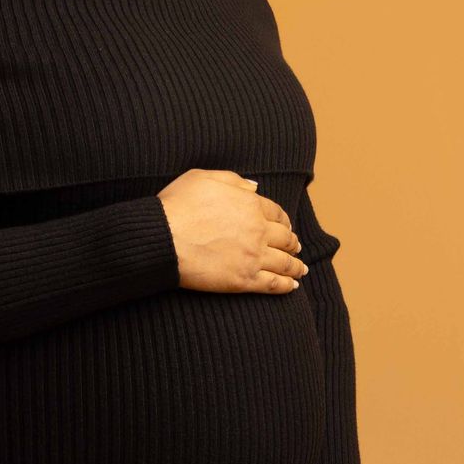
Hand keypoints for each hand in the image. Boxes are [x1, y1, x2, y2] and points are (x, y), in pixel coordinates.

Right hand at [157, 168, 306, 294]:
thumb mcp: (202, 177)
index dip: (284, 220)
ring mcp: (253, 256)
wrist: (163, 238)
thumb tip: (254, 186)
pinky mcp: (243, 280)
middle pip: (285, 238)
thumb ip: (232, 180)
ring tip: (301, 269)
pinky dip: (286, 285)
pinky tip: (292, 286)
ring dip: (295, 266)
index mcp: (250, 204)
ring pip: (284, 262)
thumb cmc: (177, 205)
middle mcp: (257, 230)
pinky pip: (273, 284)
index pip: (276, 213)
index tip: (286, 226)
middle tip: (296, 247)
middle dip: (292, 242)